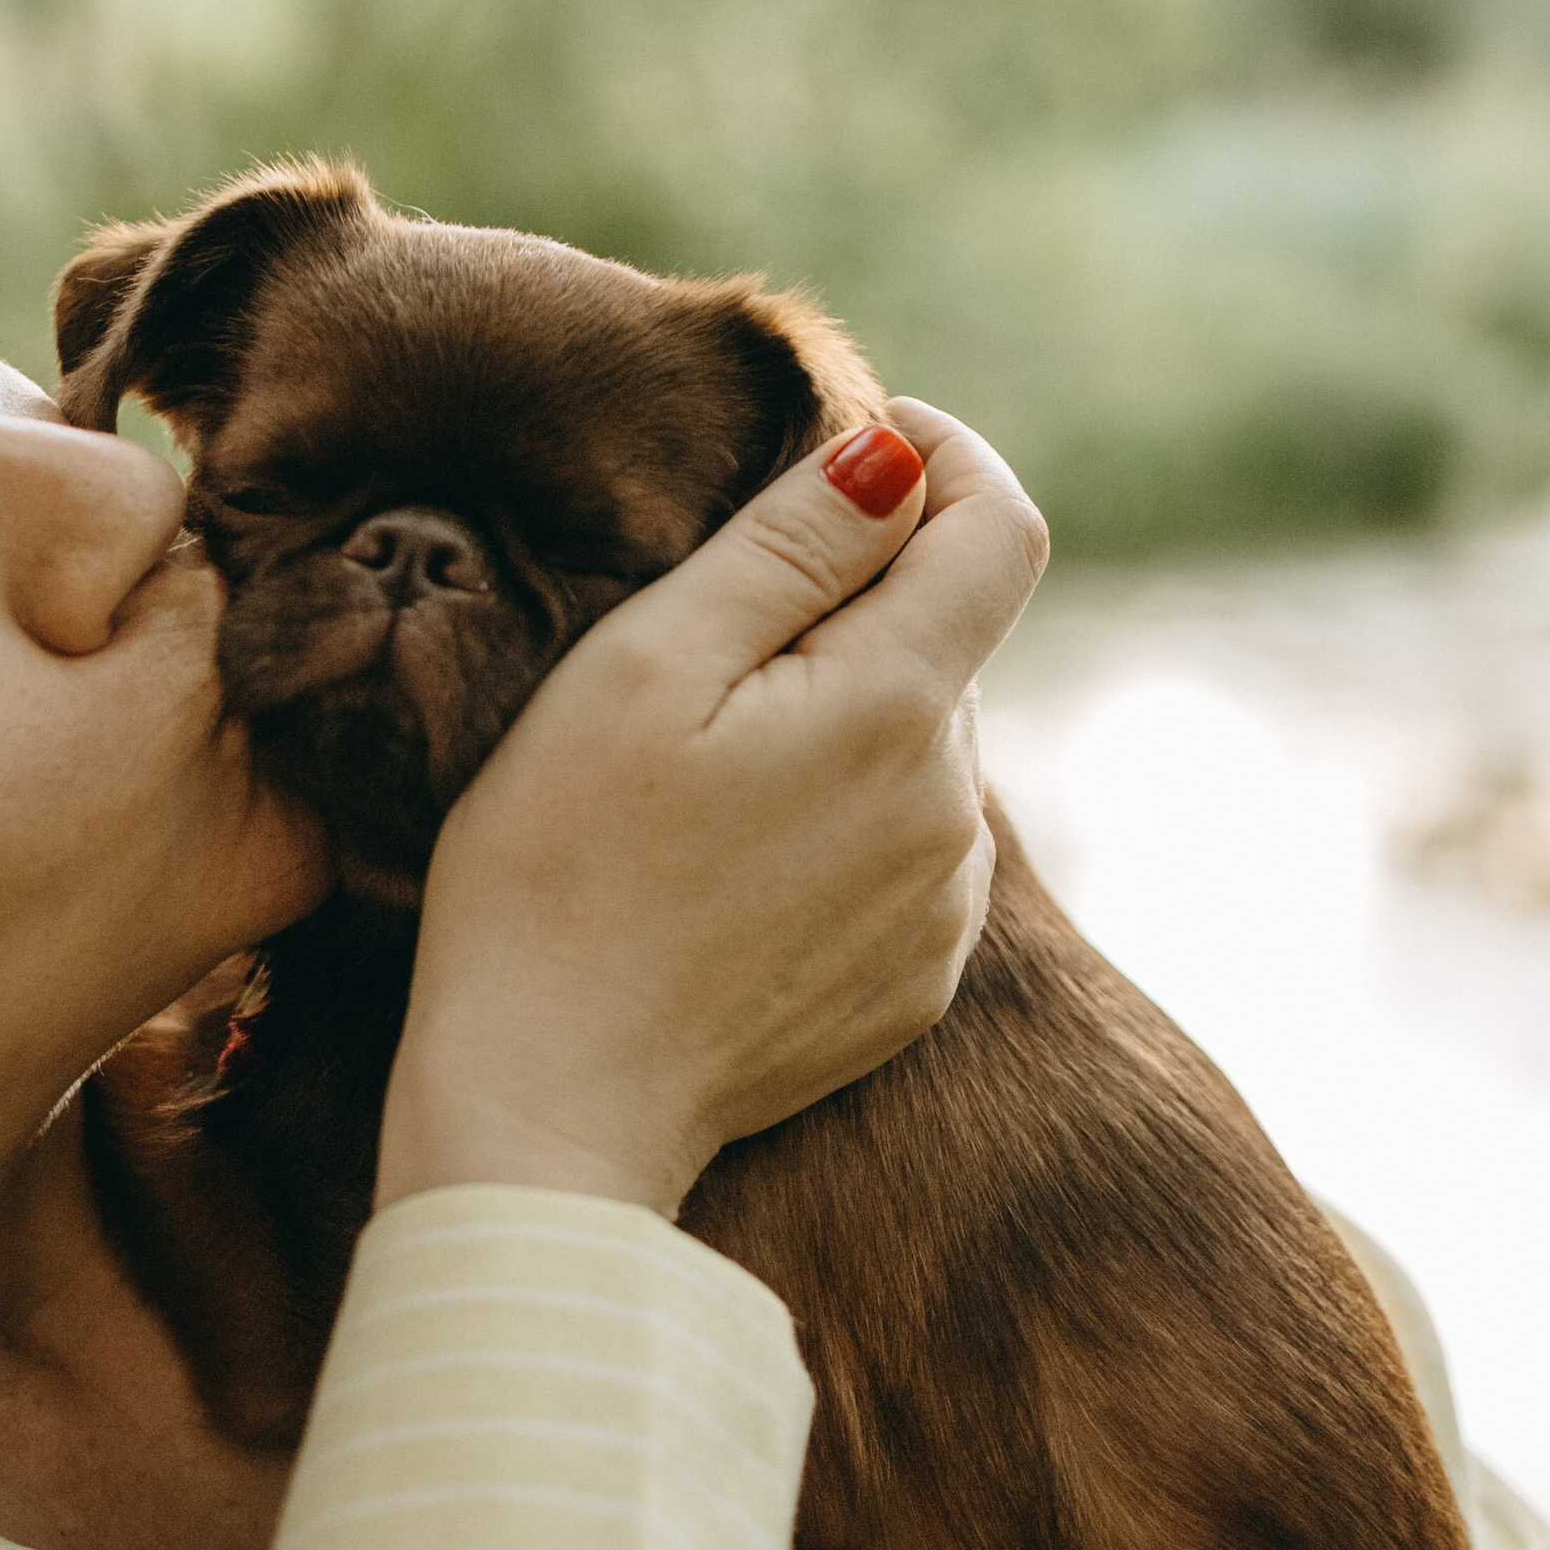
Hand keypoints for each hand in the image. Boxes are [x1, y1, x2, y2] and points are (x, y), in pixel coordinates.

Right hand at [376, 400, 1047, 1219]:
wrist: (546, 1105)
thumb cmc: (557, 868)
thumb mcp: (645, 666)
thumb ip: (787, 546)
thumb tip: (895, 456)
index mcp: (895, 708)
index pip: (1003, 529)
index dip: (941, 457)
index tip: (849, 445)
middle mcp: (949, 811)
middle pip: (947, 638)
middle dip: (856, 598)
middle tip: (703, 629)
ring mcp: (940, 908)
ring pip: (920, 745)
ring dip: (843, 712)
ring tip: (700, 761)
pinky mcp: (911, 985)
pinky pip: (904, 850)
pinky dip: (839, 816)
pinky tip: (727, 857)